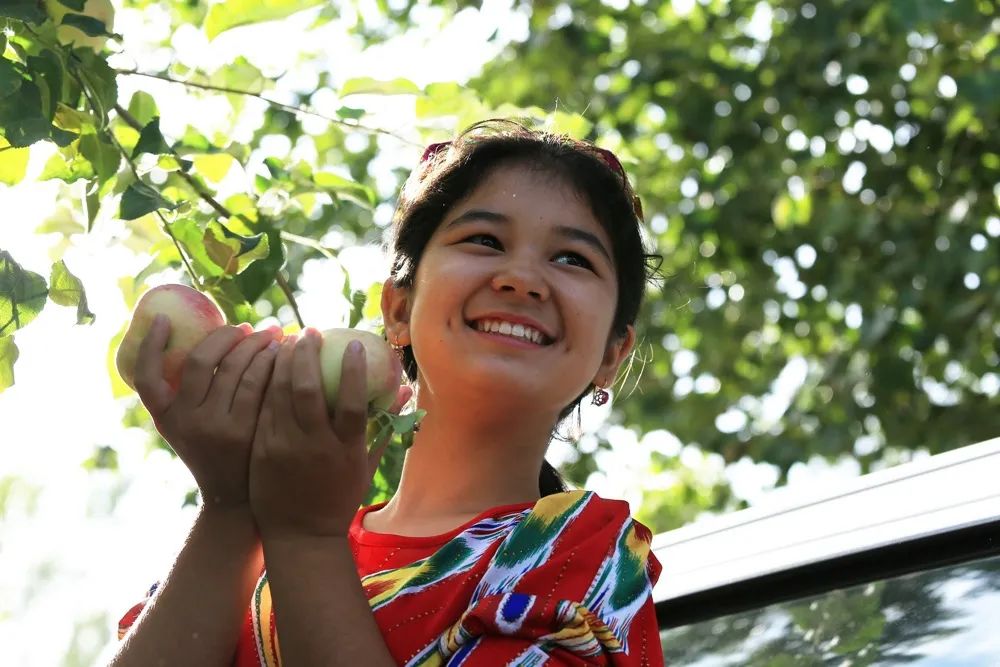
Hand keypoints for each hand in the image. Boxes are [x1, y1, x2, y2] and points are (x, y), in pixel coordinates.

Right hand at [133, 315, 282, 507]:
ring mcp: (214, 426)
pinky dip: (271, 362)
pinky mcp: (243, 431)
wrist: (235, 496)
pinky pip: (258, 384)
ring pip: (234, 368)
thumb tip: (212, 337)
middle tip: (246, 326)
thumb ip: (190, 392)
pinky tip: (282, 354)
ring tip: (273, 334)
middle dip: (226, 336)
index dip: (150, 344)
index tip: (161, 318)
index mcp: (164, 416)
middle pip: (201, 360)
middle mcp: (184, 420)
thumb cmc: (214, 448)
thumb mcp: (188, 426)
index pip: (145, 376)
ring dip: (256, 344)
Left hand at [248, 328, 410, 540]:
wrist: (300, 535)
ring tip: (287, 340)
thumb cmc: (339, 498)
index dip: (353, 370)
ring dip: (283, 361)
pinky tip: (268, 365)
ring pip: (279, 392)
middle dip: (307, 354)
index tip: (354, 343)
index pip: (351, 402)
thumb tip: (403, 393)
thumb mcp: (366, 466)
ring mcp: (283, 447)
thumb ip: (383, 428)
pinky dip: (265, 381)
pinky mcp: (260, 449)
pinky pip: (262, 406)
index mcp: (345, 450)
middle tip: (310, 331)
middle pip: (307, 389)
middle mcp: (313, 446)